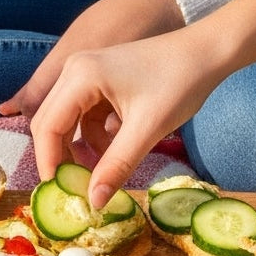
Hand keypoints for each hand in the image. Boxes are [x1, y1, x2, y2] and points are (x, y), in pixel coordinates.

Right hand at [27, 0, 255, 207]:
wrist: (208, 51)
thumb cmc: (180, 83)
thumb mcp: (148, 130)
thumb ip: (117, 166)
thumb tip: (93, 203)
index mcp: (80, 76)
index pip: (47, 127)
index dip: (50, 163)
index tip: (61, 193)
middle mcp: (75, 70)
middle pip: (50, 122)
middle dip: (61, 158)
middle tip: (76, 189)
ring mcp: (86, 72)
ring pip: (67, 120)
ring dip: (79, 148)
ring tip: (99, 174)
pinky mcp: (99, 79)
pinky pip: (84, 114)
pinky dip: (94, 136)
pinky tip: (116, 149)